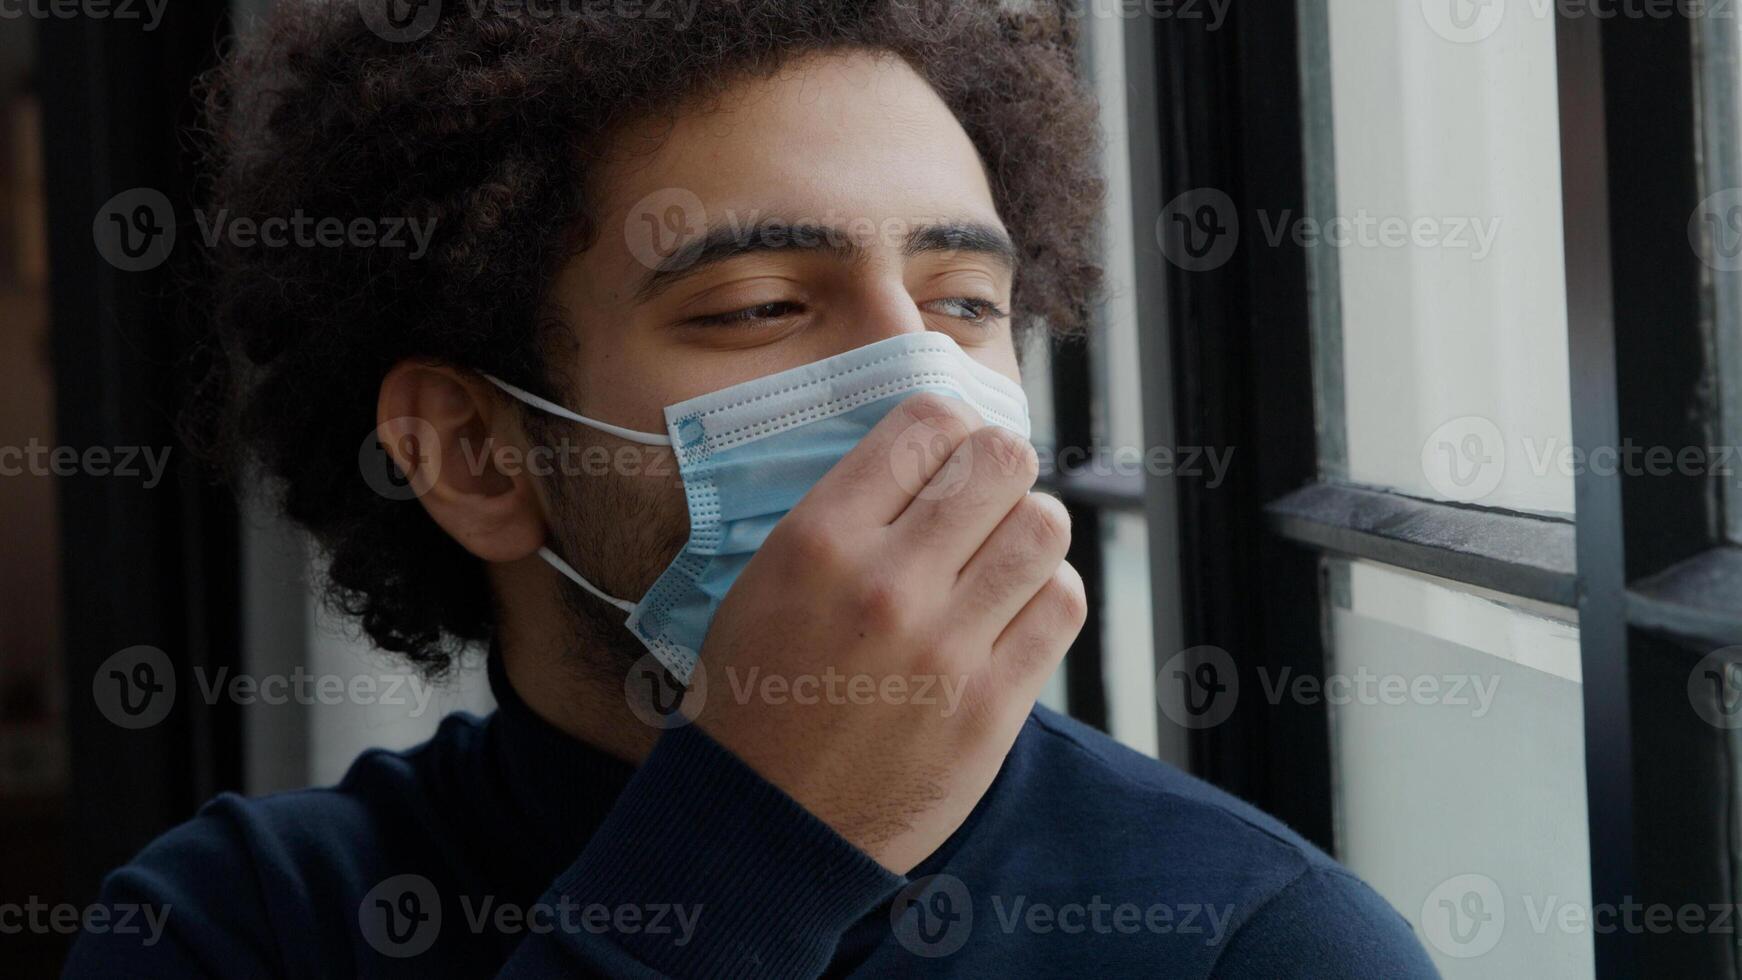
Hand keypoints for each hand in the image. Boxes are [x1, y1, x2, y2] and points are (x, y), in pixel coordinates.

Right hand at [692, 392, 1085, 873]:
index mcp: (817, 540)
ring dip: (1028, 532)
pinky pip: (1062, 605)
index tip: (947, 456)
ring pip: (1044, 526)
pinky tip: (1013, 612)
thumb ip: (846, 514)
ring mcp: (944, 648)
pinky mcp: (991, 708)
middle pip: (1001, 460)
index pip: (927, 421)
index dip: (950, 428)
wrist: (760, 826)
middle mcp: (884, 584)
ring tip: (1000, 559)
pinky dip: (1048, 595)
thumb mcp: (766, 581)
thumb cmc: (758, 695)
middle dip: (998, 471)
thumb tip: (932, 453)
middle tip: (982, 503)